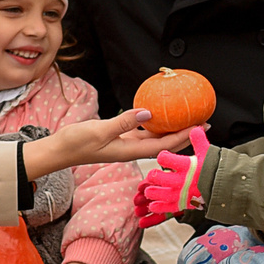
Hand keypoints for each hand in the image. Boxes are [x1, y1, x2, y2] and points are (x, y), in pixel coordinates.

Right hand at [31, 110, 194, 174]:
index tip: (201, 127)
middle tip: (203, 121)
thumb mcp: (99, 130)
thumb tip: (147, 113)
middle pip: (165, 143)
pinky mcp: (120, 137)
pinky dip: (154, 122)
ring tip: (187, 117)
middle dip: (185, 133)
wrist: (59, 150)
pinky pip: (143, 130)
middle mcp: (132, 149)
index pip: (164, 145)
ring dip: (172, 128)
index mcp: (130, 151)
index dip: (184, 137)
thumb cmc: (76, 142)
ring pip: (156, 137)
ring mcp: (127, 143)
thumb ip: (123, 122)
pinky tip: (160, 113)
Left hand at [132, 128, 210, 226]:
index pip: (165, 158)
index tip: (163, 157)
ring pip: (159, 193)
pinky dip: (158, 206)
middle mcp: (181, 180)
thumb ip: (199, 139)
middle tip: (153, 174)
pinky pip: (166, 208)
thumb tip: (194, 127)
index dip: (162, 156)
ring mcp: (180, 194)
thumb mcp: (208, 152)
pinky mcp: (181, 205)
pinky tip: (153, 204)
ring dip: (152, 191)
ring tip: (150, 189)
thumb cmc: (214, 169)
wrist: (224, 188)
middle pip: (158, 177)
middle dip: (153, 175)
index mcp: (186, 165)